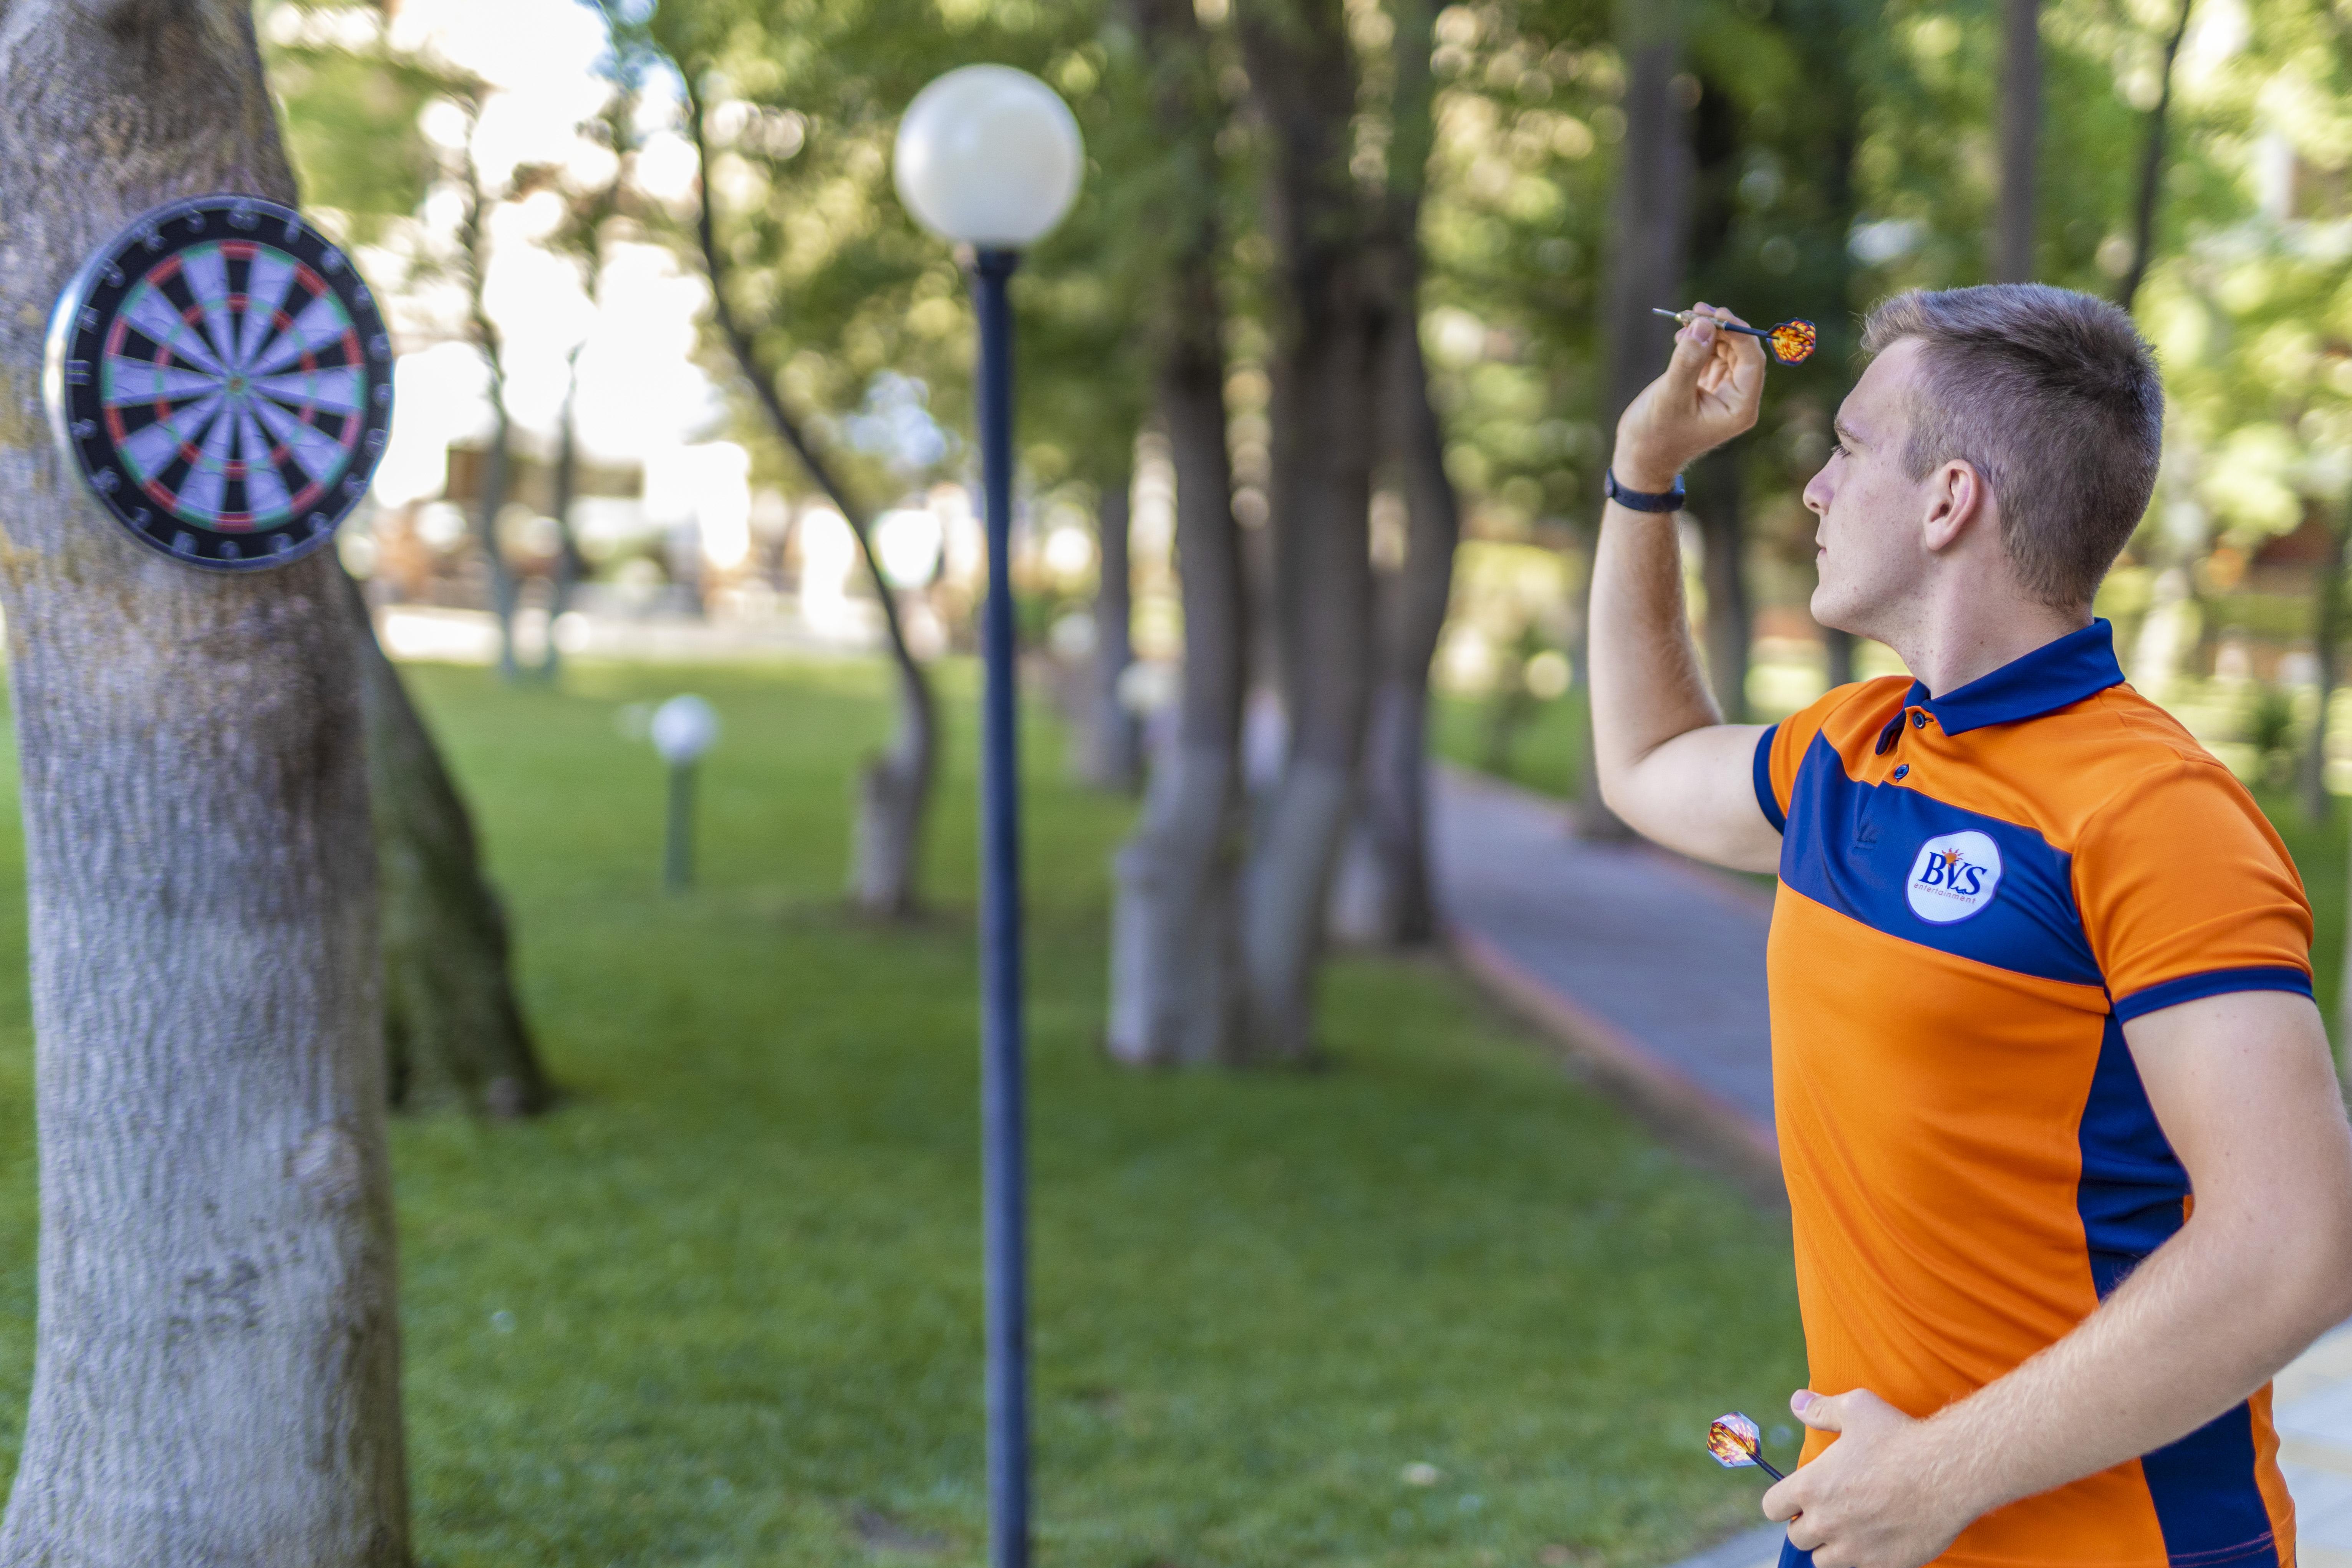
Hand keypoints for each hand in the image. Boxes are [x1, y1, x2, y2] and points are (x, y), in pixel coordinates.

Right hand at [1611, 304, 1766, 491]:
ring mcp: (1723, 391)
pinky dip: (1699, 343)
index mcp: (1739, 407)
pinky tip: (1682, 336)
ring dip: (1708, 332)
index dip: (1738, 332)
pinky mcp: (1707, 386)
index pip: (1752, 360)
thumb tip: (1703, 323)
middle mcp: (1737, 398)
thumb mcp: (1670, 395)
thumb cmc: (1655, 435)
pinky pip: (1711, 356)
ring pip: (1726, 350)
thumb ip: (1688, 360)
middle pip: (1741, 351)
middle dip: (1721, 328)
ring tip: (1684, 319)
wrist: (1639, 458)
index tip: (1715, 313)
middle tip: (1696, 309)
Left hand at [1760, 1389, 1977, 1567]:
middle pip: (1797, 1537)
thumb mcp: (1857, 1408)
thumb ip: (1821, 1409)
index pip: (1772, 1507)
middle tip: (1830, 1510)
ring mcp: (1854, 1548)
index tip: (1798, 1497)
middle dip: (1808, 1524)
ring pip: (1824, 1560)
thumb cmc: (1900, 1438)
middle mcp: (1826, 1522)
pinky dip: (1863, 1558)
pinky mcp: (1883, 1564)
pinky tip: (1877, 1539)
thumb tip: (1797, 1402)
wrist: (1949, 1473)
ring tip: (1850, 1528)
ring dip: (1831, 1547)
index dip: (1783, 1502)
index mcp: (1811, 1487)